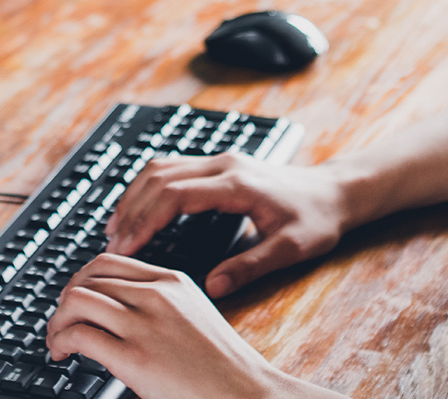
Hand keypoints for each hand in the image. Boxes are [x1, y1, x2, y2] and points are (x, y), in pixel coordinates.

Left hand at [45, 253, 286, 398]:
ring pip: (76, 301)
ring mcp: (145, 324)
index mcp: (172, 281)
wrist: (249, 395)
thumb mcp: (194, 317)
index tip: (74, 299)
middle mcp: (157, 295)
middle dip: (64, 300)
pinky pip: (78, 335)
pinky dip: (60, 341)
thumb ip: (160, 305)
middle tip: (61, 322)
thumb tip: (117, 308)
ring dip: (57, 321)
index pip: (108, 262)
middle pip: (86, 278)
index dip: (80, 279)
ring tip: (57, 341)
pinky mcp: (134, 357)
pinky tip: (63, 354)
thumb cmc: (223, 368)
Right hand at [105, 152, 346, 296]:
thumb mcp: (290, 249)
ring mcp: (220, 161)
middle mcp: (224, 165)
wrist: (334, 192)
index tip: (126, 247)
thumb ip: (250, 267)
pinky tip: (138, 209)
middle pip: (160, 178)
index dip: (145, 220)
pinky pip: (172, 168)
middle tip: (112, 245)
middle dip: (131, 211)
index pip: (175, 195)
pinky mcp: (218, 165)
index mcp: (237, 184)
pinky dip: (148, 188)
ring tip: (116, 229)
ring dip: (134, 196)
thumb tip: (212, 287)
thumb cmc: (316, 219)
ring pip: (161, 168)